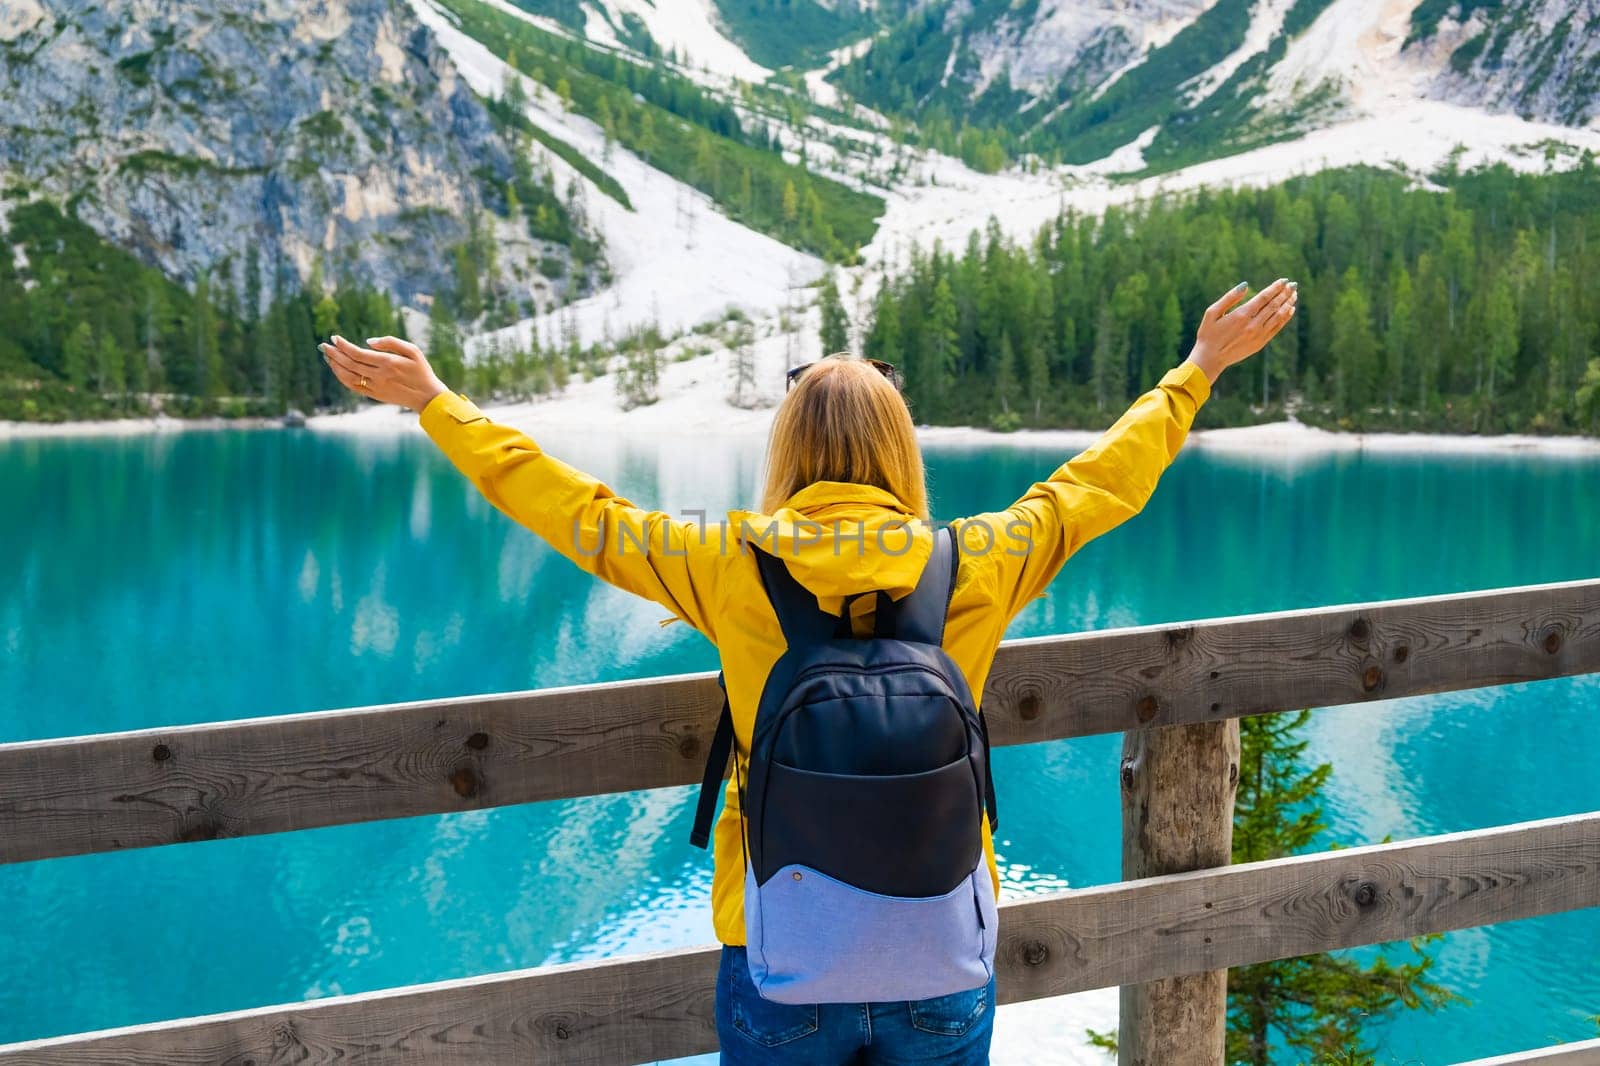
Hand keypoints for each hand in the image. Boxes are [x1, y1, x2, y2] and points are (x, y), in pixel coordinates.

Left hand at [320, 335, 449, 411]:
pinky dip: (342, 378)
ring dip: (335, 366)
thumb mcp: (413, 350)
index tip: (334, 338)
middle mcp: (379, 376)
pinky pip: (353, 387)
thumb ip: (390, 342)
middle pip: (350, 364)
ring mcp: (376, 387)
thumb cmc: (422, 371)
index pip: (358, 353)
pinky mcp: (375, 395)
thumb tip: (368, 341)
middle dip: (334, 353)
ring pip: (348, 376)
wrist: (427, 396)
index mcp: (388, 363)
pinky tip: (337, 370)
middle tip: (324, 345)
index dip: (343, 345)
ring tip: (327, 356)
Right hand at [1186, 279, 1297, 382]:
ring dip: (1288, 304)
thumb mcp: (1212, 312)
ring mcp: (1258, 335)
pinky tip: (1290, 310)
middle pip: (1274, 305)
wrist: (1210, 358)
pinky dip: (1285, 318)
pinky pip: (1277, 328)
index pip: (1264, 297)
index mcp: (1241, 315)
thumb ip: (1229, 298)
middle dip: (1285, 293)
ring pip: (1278, 316)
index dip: (1275, 287)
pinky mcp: (1260, 343)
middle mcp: (1253, 324)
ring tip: (1294, 295)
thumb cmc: (1208, 334)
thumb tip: (1246, 285)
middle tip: (1293, 285)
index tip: (1284, 280)